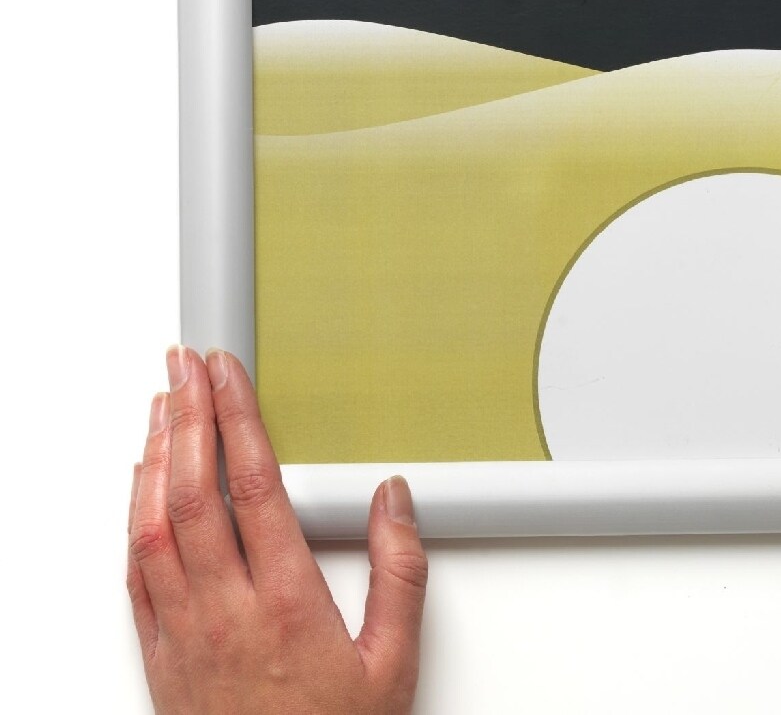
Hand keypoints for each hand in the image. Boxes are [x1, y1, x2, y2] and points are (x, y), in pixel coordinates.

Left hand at [127, 347, 426, 713]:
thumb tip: (393, 498)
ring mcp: (182, 634)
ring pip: (152, 526)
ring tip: (161, 403)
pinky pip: (134, 571)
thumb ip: (399, 572)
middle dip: (188, 415)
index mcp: (285, 603)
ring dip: (155, 455)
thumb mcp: (394, 665)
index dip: (237, 418)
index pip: (252, 485)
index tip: (228, 373)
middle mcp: (224, 612)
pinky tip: (140, 483)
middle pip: (192, 493)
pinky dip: (133, 514)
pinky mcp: (159, 657)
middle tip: (185, 363)